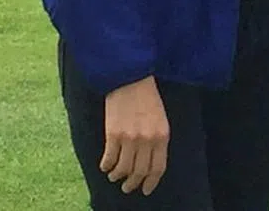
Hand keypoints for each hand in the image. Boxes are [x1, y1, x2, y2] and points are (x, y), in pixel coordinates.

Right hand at [101, 75, 168, 195]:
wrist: (130, 78)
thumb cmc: (147, 97)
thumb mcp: (160, 118)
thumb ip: (157, 140)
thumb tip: (149, 164)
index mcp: (162, 135)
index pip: (158, 168)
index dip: (151, 182)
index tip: (146, 190)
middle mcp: (147, 139)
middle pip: (139, 172)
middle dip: (133, 184)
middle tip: (128, 187)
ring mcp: (130, 138)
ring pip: (123, 169)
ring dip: (117, 176)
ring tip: (115, 176)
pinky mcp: (113, 134)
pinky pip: (109, 160)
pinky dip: (106, 167)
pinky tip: (105, 166)